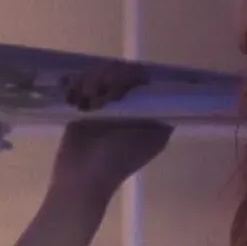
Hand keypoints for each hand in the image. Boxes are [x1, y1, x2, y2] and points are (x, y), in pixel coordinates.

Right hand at [51, 62, 173, 198]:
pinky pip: (83, 81)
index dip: (131, 76)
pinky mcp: (85, 104)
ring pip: (100, 72)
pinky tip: (73, 99)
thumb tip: (173, 91)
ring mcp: (107, 102)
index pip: (144, 78)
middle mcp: (130, 103)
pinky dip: (76, 85)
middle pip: (121, 70)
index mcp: (149, 110)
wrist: (83, 175)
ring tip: (84, 102)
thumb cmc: (118, 159)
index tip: (116, 88)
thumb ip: (164, 115)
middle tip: (96, 94)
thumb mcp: (152, 138)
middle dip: (107, 77)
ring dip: (90, 82)